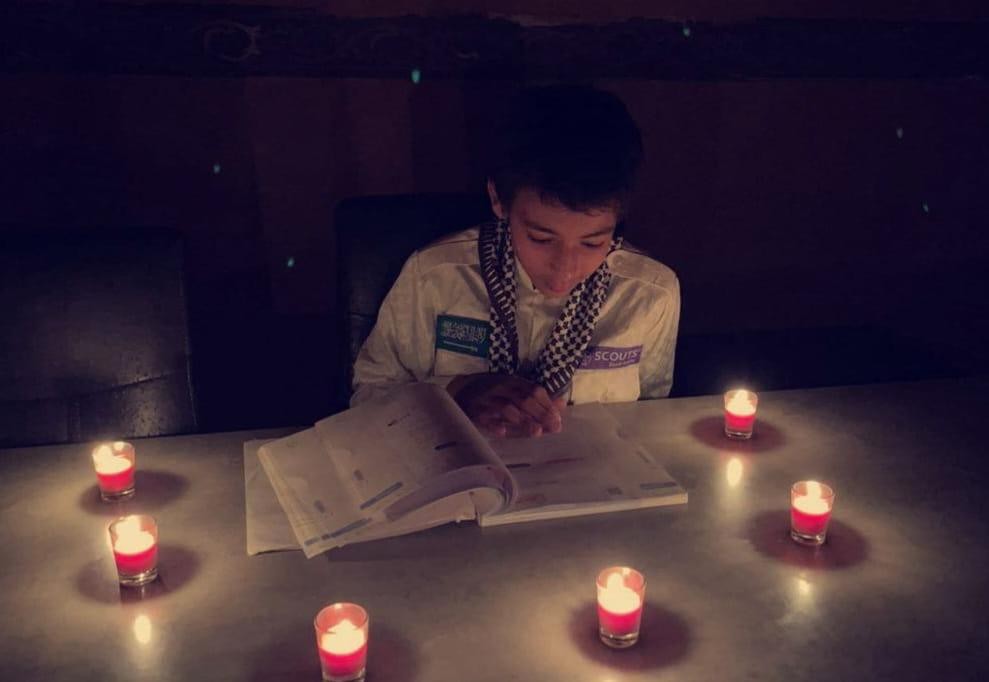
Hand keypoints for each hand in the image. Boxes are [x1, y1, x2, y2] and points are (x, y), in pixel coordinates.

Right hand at [447, 373, 565, 437]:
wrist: (461, 391)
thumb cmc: (494, 393)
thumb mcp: (515, 391)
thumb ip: (538, 400)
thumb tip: (562, 405)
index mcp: (513, 382)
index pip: (533, 390)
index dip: (546, 404)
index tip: (558, 419)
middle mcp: (500, 388)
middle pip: (523, 399)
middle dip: (539, 413)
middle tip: (552, 428)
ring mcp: (486, 399)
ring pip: (505, 407)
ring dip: (522, 419)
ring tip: (536, 431)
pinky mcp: (473, 410)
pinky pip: (483, 417)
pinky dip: (492, 423)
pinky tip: (502, 431)